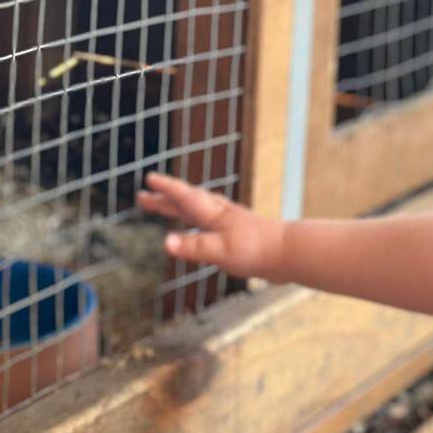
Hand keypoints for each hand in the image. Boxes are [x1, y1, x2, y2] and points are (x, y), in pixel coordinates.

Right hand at [136, 172, 285, 280]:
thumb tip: (165, 242)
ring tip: (167, 206)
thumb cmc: (256, 250)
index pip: (184, 198)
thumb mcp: (220, 251)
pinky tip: (200, 229)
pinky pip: (208, 223)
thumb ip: (193, 247)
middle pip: (186, 203)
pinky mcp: (237, 234)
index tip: (149, 179)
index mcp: (213, 215)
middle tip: (143, 196)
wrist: (289, 252)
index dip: (166, 190)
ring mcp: (229, 223)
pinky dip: (196, 221)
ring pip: (198, 211)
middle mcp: (219, 215)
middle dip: (164, 200)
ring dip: (179, 208)